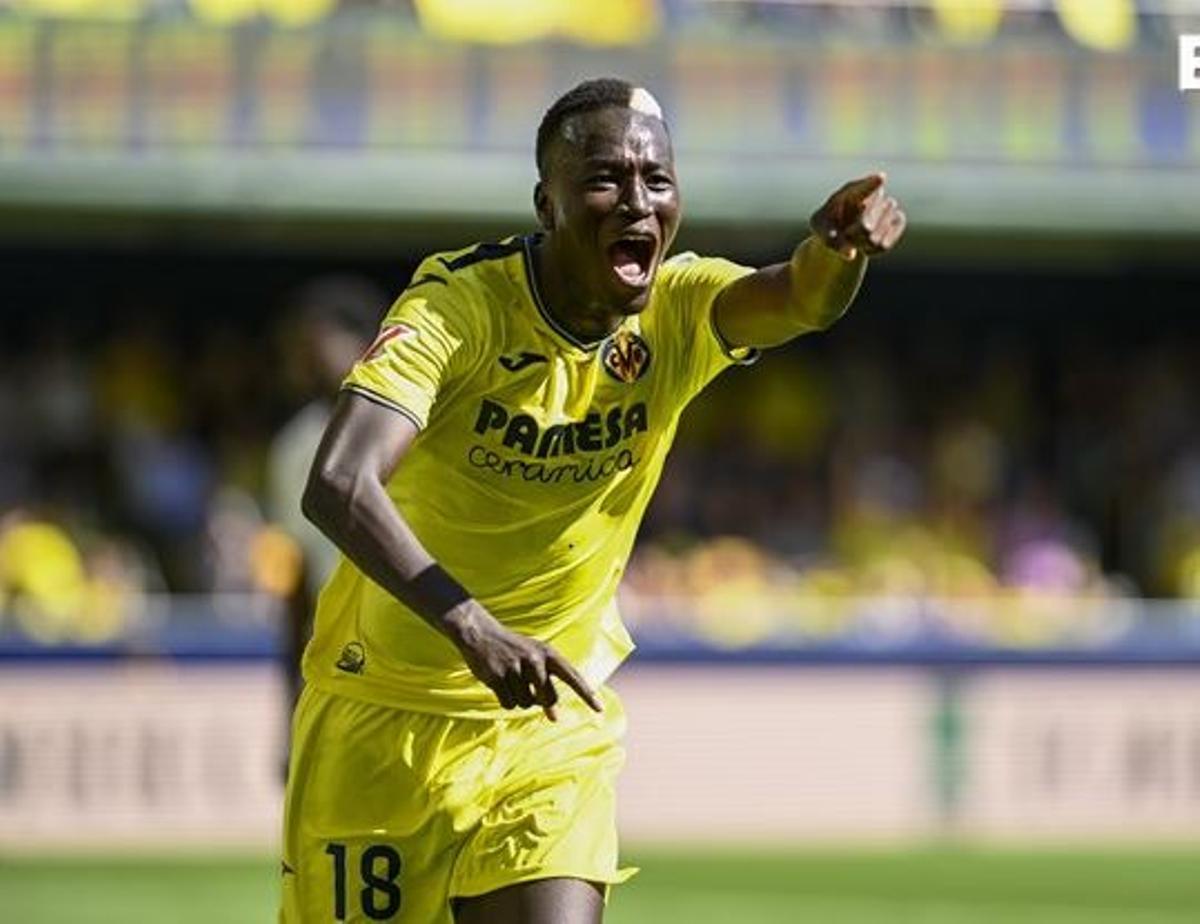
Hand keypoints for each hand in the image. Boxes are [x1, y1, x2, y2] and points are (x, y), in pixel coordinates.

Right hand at [448, 604, 602, 720]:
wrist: (481, 634)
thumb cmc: (514, 650)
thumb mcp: (535, 660)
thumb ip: (548, 686)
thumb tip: (555, 718)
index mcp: (548, 653)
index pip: (573, 676)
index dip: (586, 694)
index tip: (600, 710)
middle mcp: (535, 660)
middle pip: (548, 699)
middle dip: (540, 701)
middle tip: (526, 684)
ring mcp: (516, 668)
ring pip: (526, 704)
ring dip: (518, 698)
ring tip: (510, 678)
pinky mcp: (498, 677)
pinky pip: (508, 704)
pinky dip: (505, 699)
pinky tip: (498, 683)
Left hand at [810, 172, 906, 260]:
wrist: (843, 228)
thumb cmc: (828, 222)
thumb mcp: (819, 227)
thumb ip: (828, 237)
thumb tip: (850, 254)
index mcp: (852, 190)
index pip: (863, 188)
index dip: (871, 185)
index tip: (881, 178)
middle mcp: (874, 194)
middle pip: (865, 227)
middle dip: (852, 239)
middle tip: (845, 236)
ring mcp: (889, 205)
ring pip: (875, 239)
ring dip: (860, 245)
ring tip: (852, 238)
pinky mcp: (898, 219)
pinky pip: (884, 245)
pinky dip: (871, 250)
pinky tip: (865, 244)